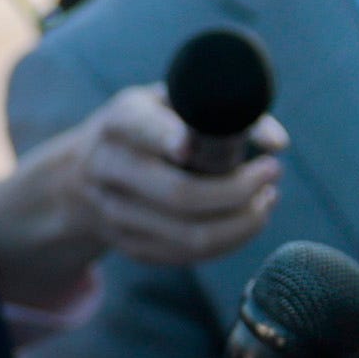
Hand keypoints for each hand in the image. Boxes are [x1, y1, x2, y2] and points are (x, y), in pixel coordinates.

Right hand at [0, 85, 286, 304]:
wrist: (81, 173)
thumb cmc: (148, 126)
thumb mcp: (171, 101)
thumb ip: (224, 110)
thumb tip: (277, 143)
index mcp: (120, 122)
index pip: (141, 130)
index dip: (167, 138)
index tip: (192, 145)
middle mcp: (109, 168)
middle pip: (178, 194)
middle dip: (238, 190)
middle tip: (272, 172)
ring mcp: (114, 213)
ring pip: (187, 236)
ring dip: (242, 223)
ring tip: (268, 198)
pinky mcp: (128, 245)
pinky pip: (185, 256)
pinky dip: (227, 242)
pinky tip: (249, 220)